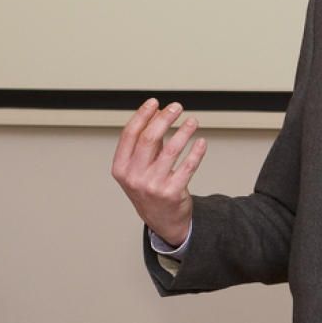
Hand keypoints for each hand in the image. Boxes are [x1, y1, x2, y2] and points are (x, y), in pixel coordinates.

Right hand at [111, 98, 206, 245]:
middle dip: (164, 118)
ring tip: (192, 121)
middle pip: (149, 139)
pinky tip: (201, 142)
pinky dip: (196, 152)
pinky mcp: (172, 193)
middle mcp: (134, 177)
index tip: (155, 103)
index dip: (142, 115)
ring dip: (184, 131)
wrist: (161, 220)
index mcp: (121, 168)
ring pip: (171, 150)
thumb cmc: (149, 188)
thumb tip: (158, 112)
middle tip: (176, 107)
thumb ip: (147, 141)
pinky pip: (188, 166)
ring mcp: (153, 186)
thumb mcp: (139, 166)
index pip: (129, 135)